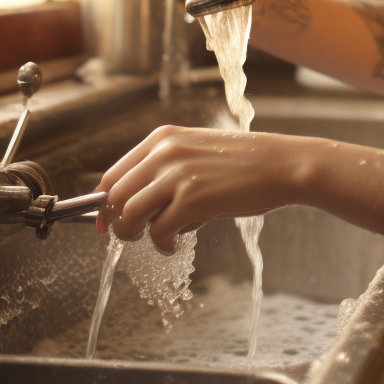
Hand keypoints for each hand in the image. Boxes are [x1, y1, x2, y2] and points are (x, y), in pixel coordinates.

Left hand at [95, 124, 296, 252]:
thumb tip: (133, 203)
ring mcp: (178, 174)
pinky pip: (158, 231)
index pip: (112, 175)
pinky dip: (162, 245)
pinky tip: (176, 244)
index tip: (106, 223)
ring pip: (129, 214)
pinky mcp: (192, 198)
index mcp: (162, 138)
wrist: (280, 164)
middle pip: (114, 197)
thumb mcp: (196, 151)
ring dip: (135, 235)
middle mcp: (164, 152)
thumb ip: (165, 168)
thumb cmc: (242, 162)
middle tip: (134, 235)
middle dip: (118, 223)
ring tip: (157, 238)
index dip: (103, 205)